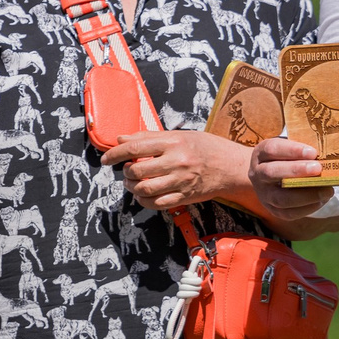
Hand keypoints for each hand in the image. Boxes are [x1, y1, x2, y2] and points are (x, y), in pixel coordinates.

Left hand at [104, 129, 245, 211]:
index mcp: (173, 142)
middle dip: (125, 172)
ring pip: (144, 189)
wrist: (232, 166)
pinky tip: (143, 195)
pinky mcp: (185, 197)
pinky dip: (144, 200)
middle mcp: (176, 161)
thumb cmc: (206, 147)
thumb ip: (149, 137)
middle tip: (126, 171)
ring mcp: (181, 181)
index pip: (135, 147)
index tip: (106, 159)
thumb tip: (122, 139)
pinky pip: (157, 203)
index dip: (115, 154)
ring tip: (133, 183)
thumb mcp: (179, 135)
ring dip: (132, 187)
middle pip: (137, 170)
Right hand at [249, 136, 333, 229]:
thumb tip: (328, 152)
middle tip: (318, 168)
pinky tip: (322, 200)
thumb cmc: (285, 158)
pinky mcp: (273, 210)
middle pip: (271, 173)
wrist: (268, 177)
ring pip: (280, 198)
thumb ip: (303, 149)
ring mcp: (264, 194)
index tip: (313, 152)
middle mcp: (257, 174)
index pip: (272, 149)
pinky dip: (307, 208)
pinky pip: (288, 213)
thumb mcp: (289, 148)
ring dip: (305, 195)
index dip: (292, 150)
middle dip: (296, 170)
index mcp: (261, 154)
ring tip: (327, 190)